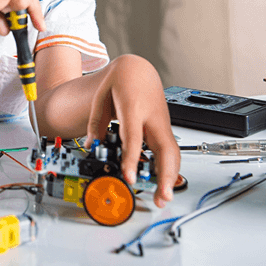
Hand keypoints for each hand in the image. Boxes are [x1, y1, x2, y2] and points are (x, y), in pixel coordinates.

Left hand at [85, 54, 179, 207]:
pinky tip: (163, 183)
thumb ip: (95, 122)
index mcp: (133, 107)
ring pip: (173, 152)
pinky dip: (170, 168)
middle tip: (161, 197)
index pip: (133, 137)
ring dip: (171, 176)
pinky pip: (170, 150)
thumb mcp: (101, 96)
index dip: (132, 159)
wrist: (138, 69)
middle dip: (165, 175)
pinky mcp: (164, 128)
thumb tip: (92, 145)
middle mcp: (152, 117)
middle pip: (164, 148)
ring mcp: (162, 123)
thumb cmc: (121, 80)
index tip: (131, 178)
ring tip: (162, 197)